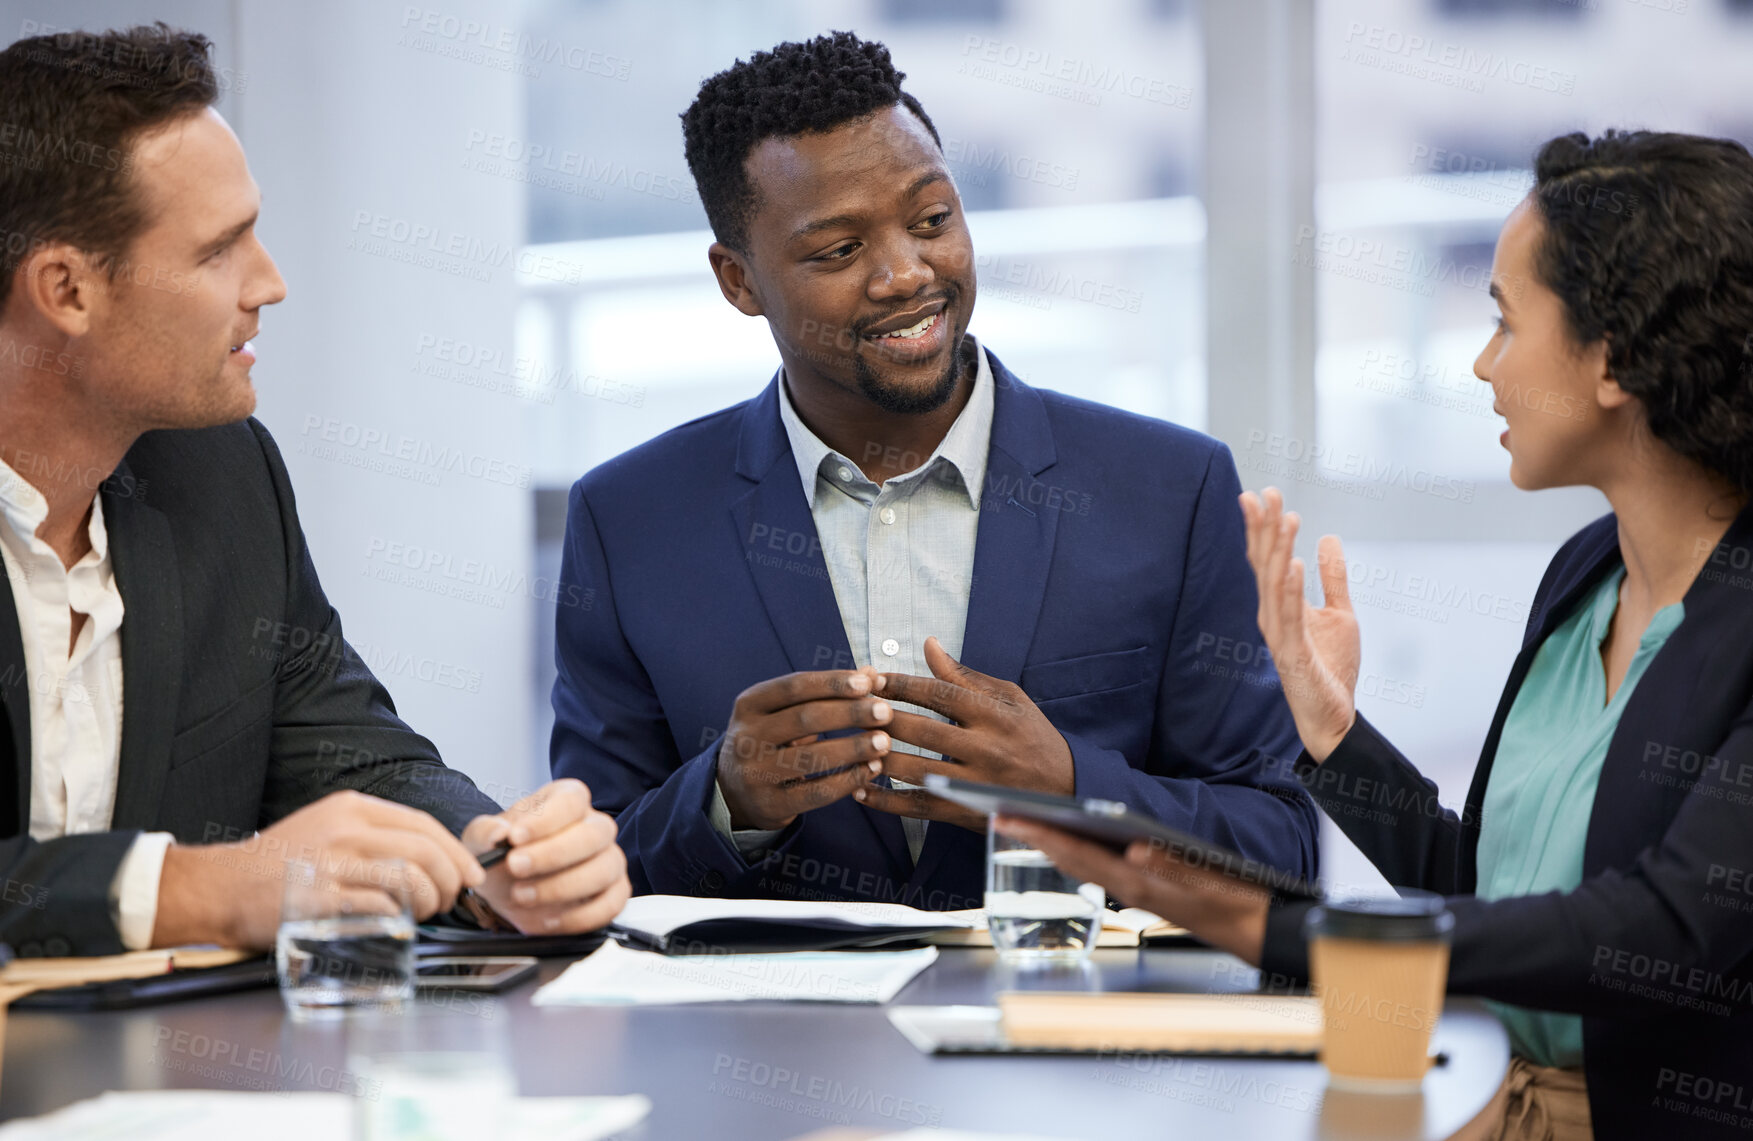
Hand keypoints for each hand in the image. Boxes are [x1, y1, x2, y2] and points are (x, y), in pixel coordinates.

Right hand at [154, 789, 485, 949]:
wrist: (219, 885)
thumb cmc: (279, 862)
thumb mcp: (328, 827)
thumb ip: (374, 836)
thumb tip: (431, 858)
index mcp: (352, 808)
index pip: (422, 824)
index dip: (455, 852)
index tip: (470, 873)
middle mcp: (345, 830)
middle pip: (424, 851)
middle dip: (449, 880)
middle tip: (449, 900)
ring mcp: (332, 864)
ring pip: (409, 879)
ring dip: (427, 902)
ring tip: (421, 913)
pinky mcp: (320, 900)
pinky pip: (380, 908)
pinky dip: (396, 918)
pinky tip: (392, 922)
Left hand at [461, 779, 629, 934]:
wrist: (508, 888)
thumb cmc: (504, 854)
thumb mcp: (483, 839)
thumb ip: (486, 831)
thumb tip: (499, 833)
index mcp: (568, 801)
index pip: (571, 801)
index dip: (546, 819)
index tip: (515, 837)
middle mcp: (595, 827)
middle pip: (594, 834)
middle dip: (553, 854)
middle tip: (515, 867)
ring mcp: (610, 860)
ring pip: (604, 870)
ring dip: (562, 887)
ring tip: (522, 895)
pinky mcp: (614, 894)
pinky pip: (610, 905)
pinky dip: (577, 917)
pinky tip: (546, 919)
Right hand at [716, 669, 892, 830]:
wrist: (735, 792)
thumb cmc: (771, 741)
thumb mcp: (787, 712)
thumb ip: (827, 693)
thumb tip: (872, 673)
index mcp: (749, 705)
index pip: (794, 687)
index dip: (832, 683)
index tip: (869, 682)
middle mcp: (746, 737)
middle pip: (803, 719)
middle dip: (849, 714)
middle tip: (884, 712)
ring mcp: (755, 773)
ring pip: (810, 758)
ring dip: (852, 748)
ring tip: (884, 742)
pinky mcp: (770, 805)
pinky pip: (815, 793)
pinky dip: (847, 781)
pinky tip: (870, 770)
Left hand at [856, 637, 1073, 832]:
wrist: (1068, 788)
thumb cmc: (1033, 736)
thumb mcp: (1008, 698)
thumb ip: (964, 676)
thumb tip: (928, 644)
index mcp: (995, 714)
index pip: (939, 693)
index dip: (901, 684)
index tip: (870, 677)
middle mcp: (986, 748)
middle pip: (924, 730)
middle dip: (882, 717)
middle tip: (849, 708)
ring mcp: (977, 783)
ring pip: (918, 770)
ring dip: (880, 758)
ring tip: (850, 745)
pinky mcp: (968, 811)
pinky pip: (921, 806)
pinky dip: (887, 801)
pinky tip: (860, 790)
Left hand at [995, 816, 1269, 964]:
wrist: (1252, 929)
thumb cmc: (1232, 902)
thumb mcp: (1207, 881)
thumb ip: (1173, 866)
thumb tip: (1137, 849)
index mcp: (1139, 883)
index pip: (1079, 855)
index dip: (1042, 835)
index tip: (1011, 817)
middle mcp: (1128, 887)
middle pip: (1070, 859)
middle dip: (1034, 836)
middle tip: (1000, 814)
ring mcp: (1133, 889)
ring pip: (1081, 864)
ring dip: (1050, 843)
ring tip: (1023, 823)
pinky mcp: (1142, 888)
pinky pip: (1097, 868)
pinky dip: (1074, 852)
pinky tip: (1066, 842)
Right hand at [1238, 487, 1360, 761]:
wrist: (1333, 716)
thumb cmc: (1331, 668)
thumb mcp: (1340, 614)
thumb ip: (1332, 578)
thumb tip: (1328, 538)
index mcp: (1281, 605)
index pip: (1268, 558)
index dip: (1264, 527)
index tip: (1263, 493)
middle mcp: (1272, 615)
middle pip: (1265, 564)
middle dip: (1264, 528)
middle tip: (1265, 492)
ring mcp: (1279, 634)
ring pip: (1273, 584)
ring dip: (1278, 549)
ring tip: (1286, 517)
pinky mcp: (1291, 653)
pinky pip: (1288, 616)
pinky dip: (1289, 589)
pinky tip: (1291, 564)